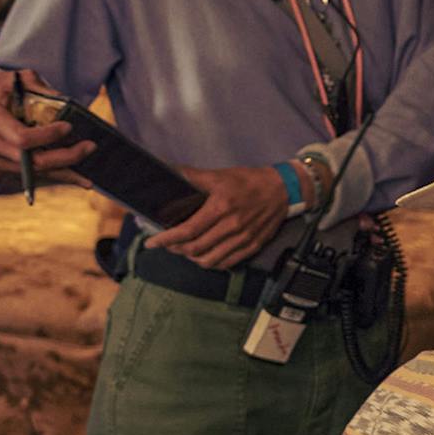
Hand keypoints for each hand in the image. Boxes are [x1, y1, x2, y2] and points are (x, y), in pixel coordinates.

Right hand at [0, 69, 90, 185]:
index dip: (48, 137)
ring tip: (87, 175)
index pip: (23, 138)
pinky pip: (26, 178)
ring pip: (33, 174)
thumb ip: (27, 81)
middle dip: (67, 158)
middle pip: (34, 162)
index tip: (69, 127)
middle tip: (91, 148)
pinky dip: (48, 176)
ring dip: (63, 174)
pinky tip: (69, 176)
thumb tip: (59, 96)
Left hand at [145, 163, 293, 269]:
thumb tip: (167, 171)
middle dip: (175, 249)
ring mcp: (243, 239)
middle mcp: (232, 226)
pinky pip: (226, 263)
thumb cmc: (248, 181)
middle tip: (167, 244)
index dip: (166, 239)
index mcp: (221, 207)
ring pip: (210, 260)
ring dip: (192, 258)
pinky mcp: (252, 247)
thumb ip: (192, 176)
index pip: (188, 230)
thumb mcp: (218, 174)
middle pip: (196, 248)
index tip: (152, 242)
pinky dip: (211, 263)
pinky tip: (204, 255)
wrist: (281, 189)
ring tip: (184, 250)